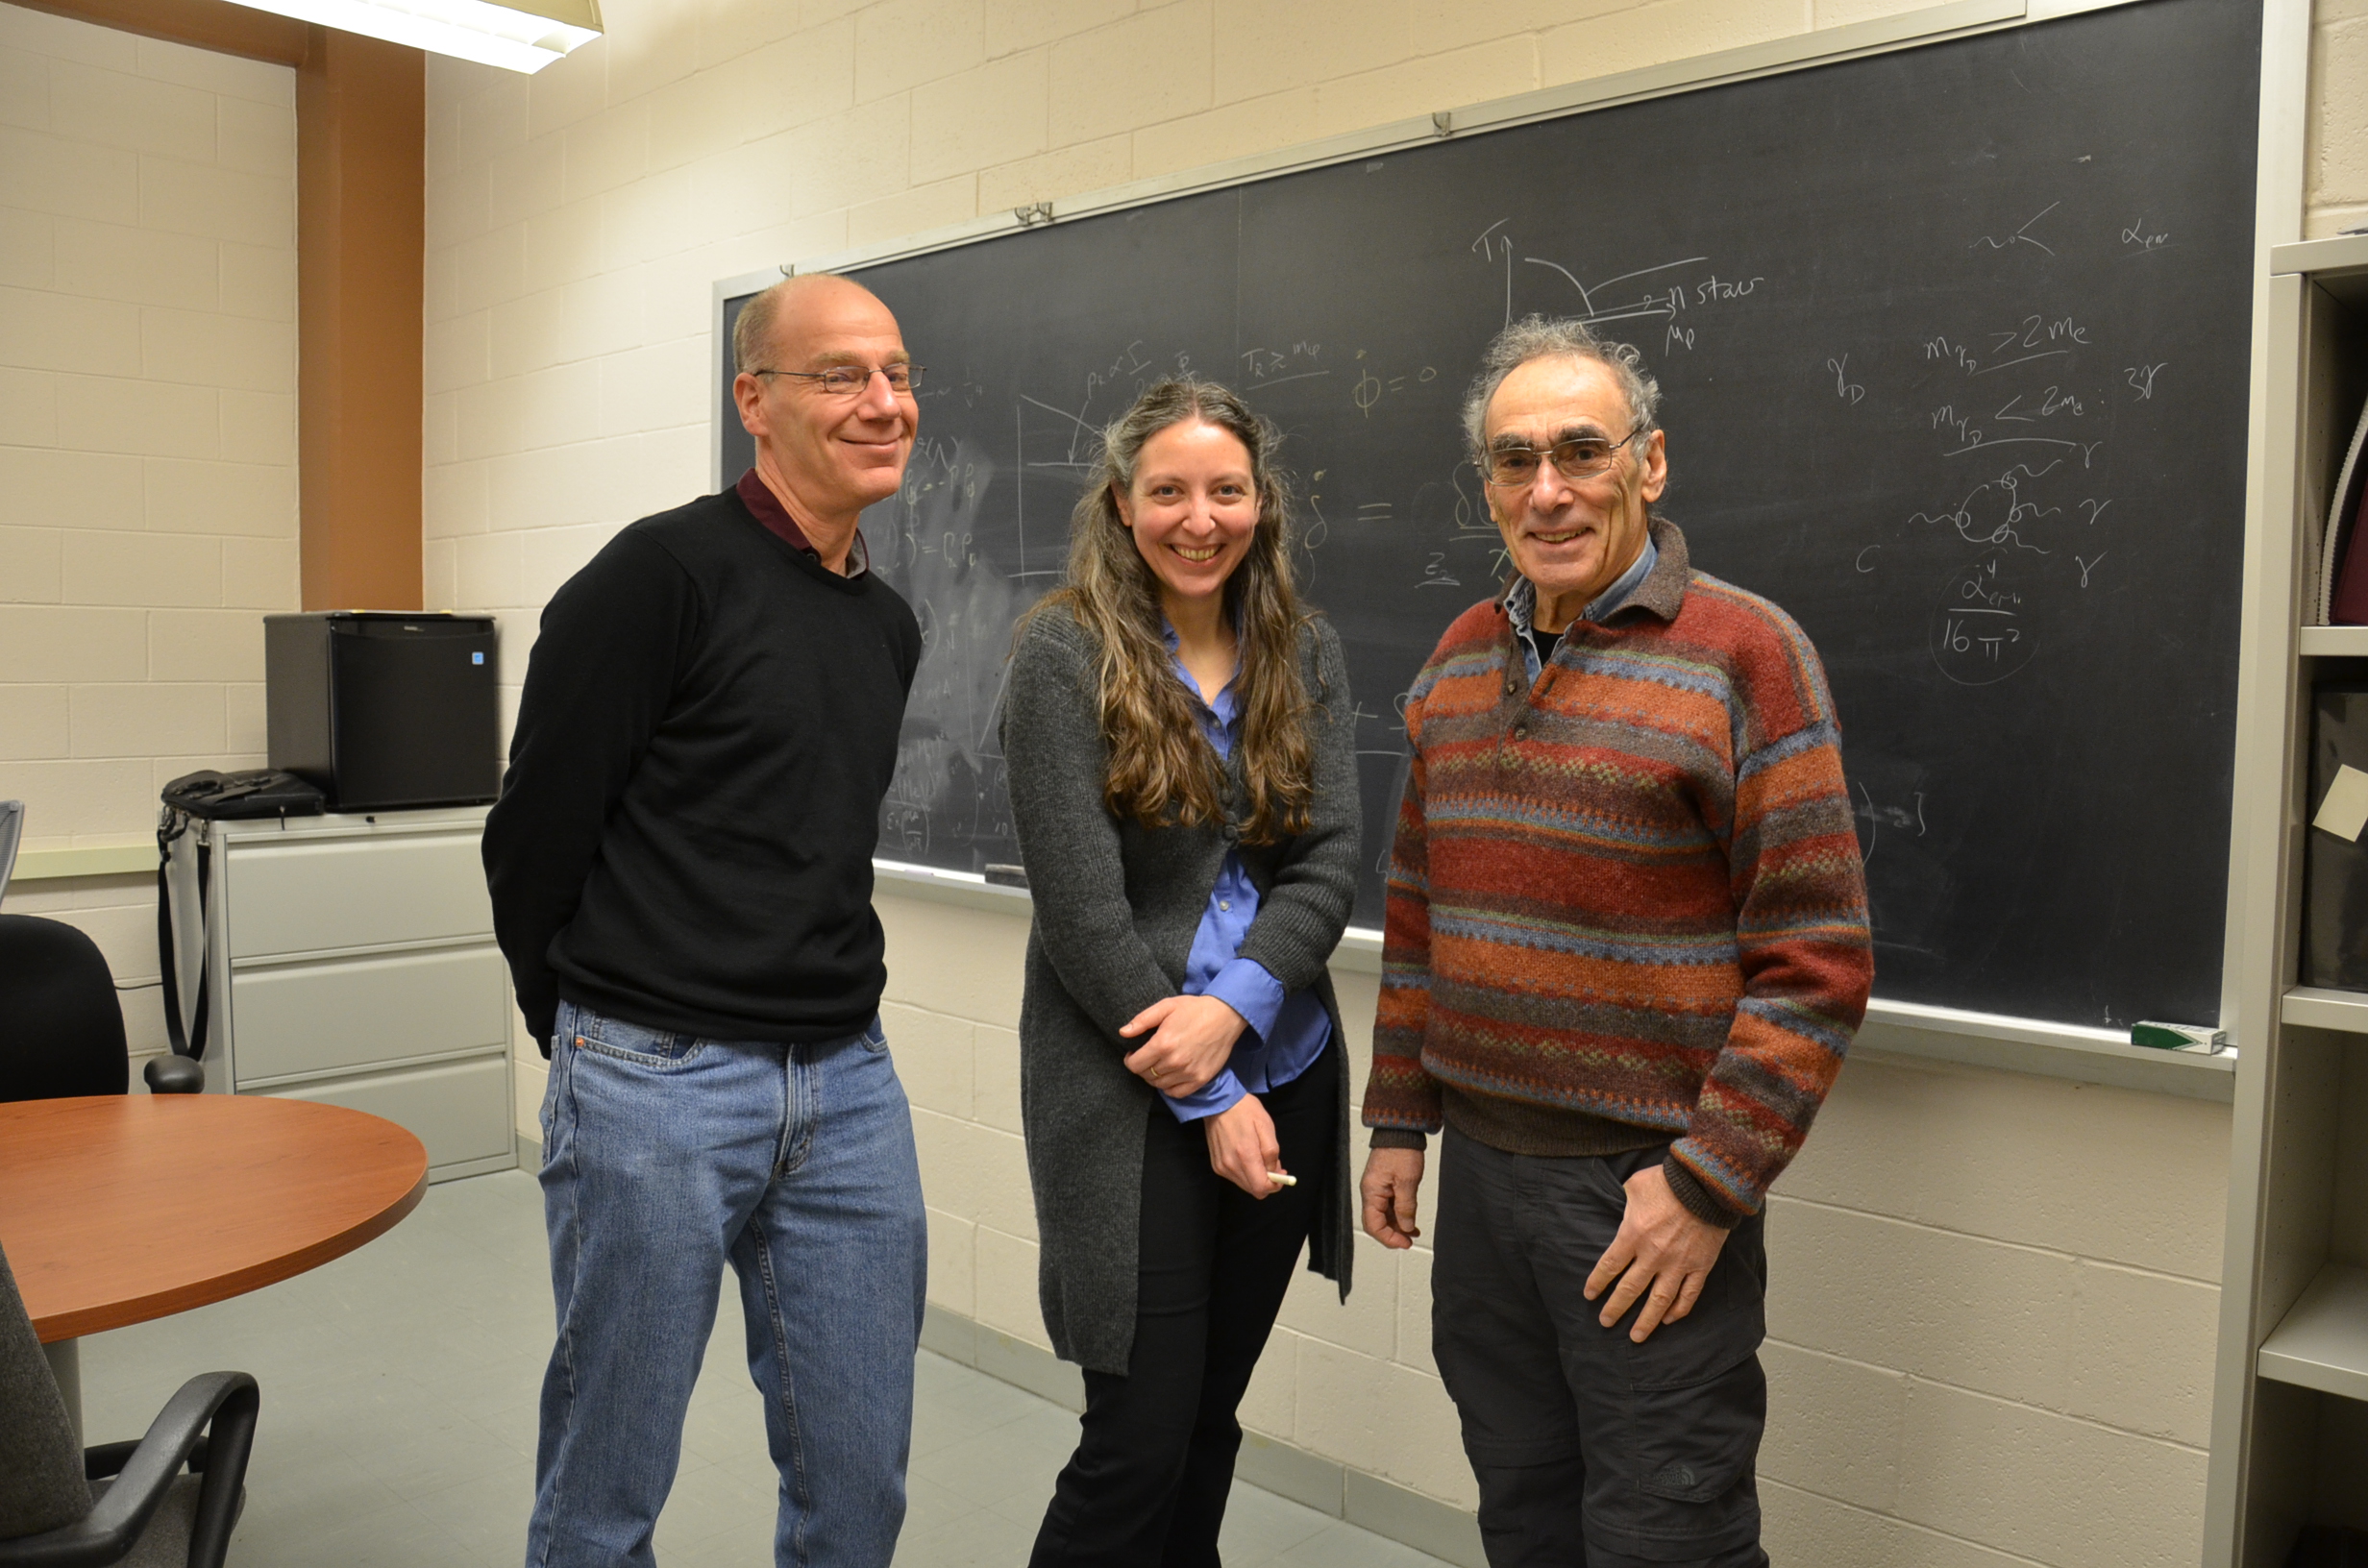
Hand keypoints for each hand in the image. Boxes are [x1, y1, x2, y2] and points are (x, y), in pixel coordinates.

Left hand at [1120, 994, 1245, 1096]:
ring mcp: (1188, 1072)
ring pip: (1160, 1085)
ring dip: (1155, 1077)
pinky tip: (1171, 1076)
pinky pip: (1177, 1093)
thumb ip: (1142, 1020)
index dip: (1130, 1060)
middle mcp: (1174, 1061)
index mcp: (1163, 1043)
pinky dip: (1169, 1088)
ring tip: (1159, 1065)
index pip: (1135, 1065)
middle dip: (1142, 1068)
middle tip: (1147, 1058)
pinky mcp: (1200, 1079)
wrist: (1226, 1016)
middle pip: (1146, 1076)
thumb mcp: (1166, 1006)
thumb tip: (1123, 1033)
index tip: (1133, 1054)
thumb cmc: (1194, 1009)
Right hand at [1204, 1095, 1283, 1197]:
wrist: (1218, 1102)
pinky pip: (1235, 1178)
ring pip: (1245, 1185)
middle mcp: (1231, 1166)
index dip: (1275, 1185)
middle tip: (1272, 1164)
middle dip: (1266, 1181)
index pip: (1261, 1188)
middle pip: (1254, 1190)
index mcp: (1245, 1155)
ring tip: (1258, 1157)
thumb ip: (1271, 1153)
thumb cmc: (1246, 1111)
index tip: (1280, 1173)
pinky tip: (1246, 1156)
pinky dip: (1245, 1172)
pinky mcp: (1216, 1165)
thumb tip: (1274, 1172)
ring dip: (1255, 1177)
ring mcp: (1221, 1167)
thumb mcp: (1266, 1126)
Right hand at [1360, 1146, 1425, 1248]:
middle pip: (1377, 1223)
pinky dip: (1399, 1215)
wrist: (1401, 1132)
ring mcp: (1377, 1189)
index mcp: (1371, 1193)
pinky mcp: (1384, 1185)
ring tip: (1413, 1231)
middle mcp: (1371, 1193)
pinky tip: (1410, 1220)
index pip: (1374, 1225)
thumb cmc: (1401, 1150)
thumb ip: (1405, 1208)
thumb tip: (1406, 1227)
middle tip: (1409, 1240)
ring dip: (1398, 1226)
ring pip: (1383, 1216)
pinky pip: (1388, 1206)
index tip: (1405, 1243)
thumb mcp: (1407, 1182)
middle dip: (1393, 1234)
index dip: (1389, 1238)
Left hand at [1584, 1163, 1730, 1342]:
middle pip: (1629, 1290)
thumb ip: (1625, 1201)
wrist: (1708, 1183)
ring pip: (1659, 1301)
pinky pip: (1688, 1295)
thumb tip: (1622, 1206)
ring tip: (1636, 1336)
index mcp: (1633, 1235)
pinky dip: (1679, 1310)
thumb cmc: (1669, 1180)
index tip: (1590, 1295)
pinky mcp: (1700, 1266)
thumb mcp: (1635, 1185)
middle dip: (1615, 1309)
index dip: (1597, 1283)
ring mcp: (1678, 1264)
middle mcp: (1653, 1255)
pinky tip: (1669, 1320)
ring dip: (1646, 1321)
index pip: (1609, 1267)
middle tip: (1605, 1322)